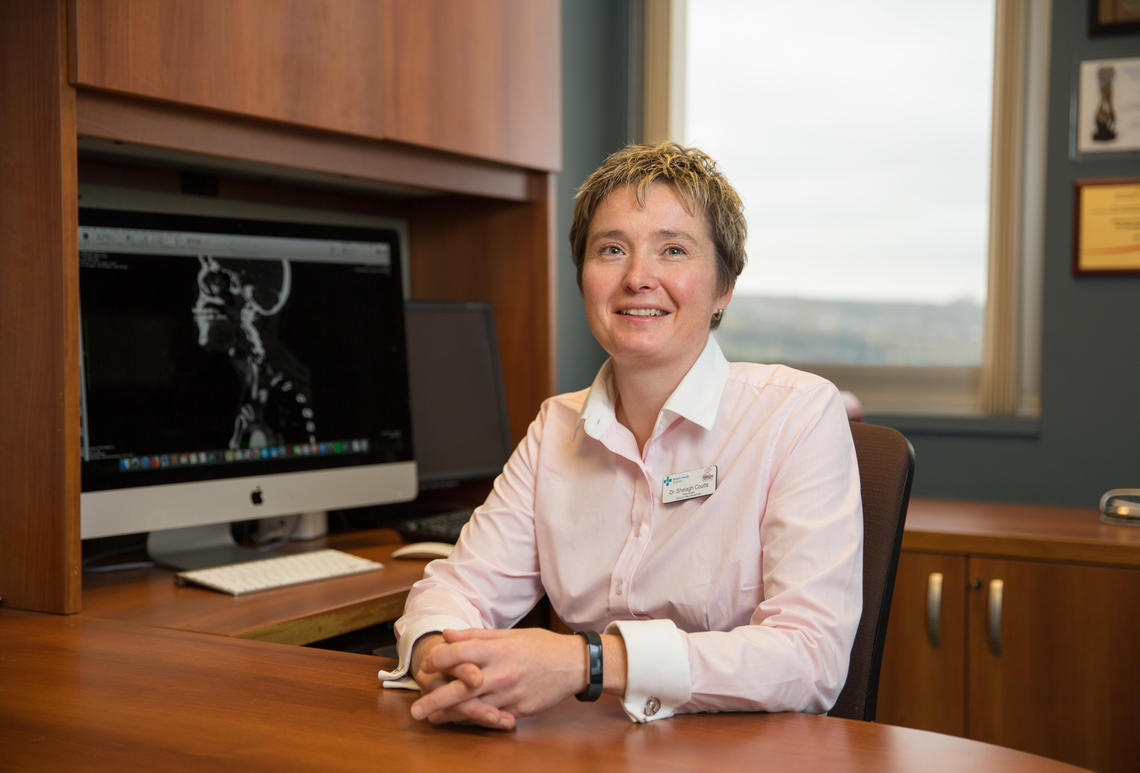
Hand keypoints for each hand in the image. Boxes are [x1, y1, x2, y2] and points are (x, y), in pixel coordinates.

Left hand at [410, 628, 585, 727]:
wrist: (572, 664)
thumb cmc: (539, 646)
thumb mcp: (508, 634)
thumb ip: (476, 636)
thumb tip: (447, 634)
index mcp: (497, 650)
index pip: (459, 654)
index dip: (439, 660)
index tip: (426, 665)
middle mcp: (500, 673)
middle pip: (460, 689)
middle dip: (435, 700)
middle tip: (416, 711)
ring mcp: (509, 694)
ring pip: (474, 709)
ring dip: (451, 716)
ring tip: (433, 720)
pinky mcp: (518, 710)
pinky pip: (492, 717)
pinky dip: (475, 721)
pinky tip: (462, 723)